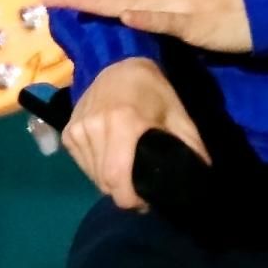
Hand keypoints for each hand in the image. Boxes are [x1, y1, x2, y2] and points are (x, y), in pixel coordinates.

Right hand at [62, 56, 209, 210]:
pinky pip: (83, 165)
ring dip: (110, 182)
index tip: (147, 201)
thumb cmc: (154, 92)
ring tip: (127, 174)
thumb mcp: (179, 117)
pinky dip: (96, 170)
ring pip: (93, 176)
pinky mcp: (68, 133)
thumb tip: (199, 182)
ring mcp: (77, 130)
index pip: (117, 179)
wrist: (120, 66)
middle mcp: (94, 128)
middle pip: (105, 182)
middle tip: (141, 189)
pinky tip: (111, 159)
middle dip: (123, 193)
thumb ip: (191, 149)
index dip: (131, 200)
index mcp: (123, 124)